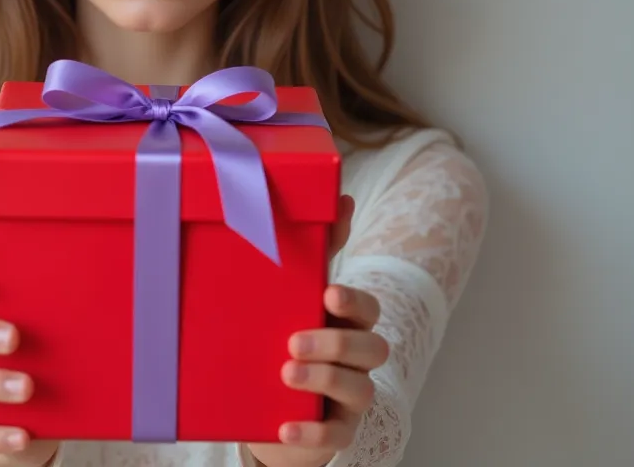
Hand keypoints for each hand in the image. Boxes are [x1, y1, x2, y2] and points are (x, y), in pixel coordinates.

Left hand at [245, 196, 388, 466]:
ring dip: (325, 380)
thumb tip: (341, 196)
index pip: (367, 309)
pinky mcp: (334, 432)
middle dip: (336, 343)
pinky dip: (311, 433)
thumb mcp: (290, 295)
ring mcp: (348, 398)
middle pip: (371, 349)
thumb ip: (314, 251)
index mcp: (345, 323)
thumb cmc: (283, 337)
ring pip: (359, 390)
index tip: (328, 294)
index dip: (354, 302)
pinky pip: (335, 436)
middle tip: (293, 342)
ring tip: (287, 373)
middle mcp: (355, 360)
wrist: (262, 403)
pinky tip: (284, 427)